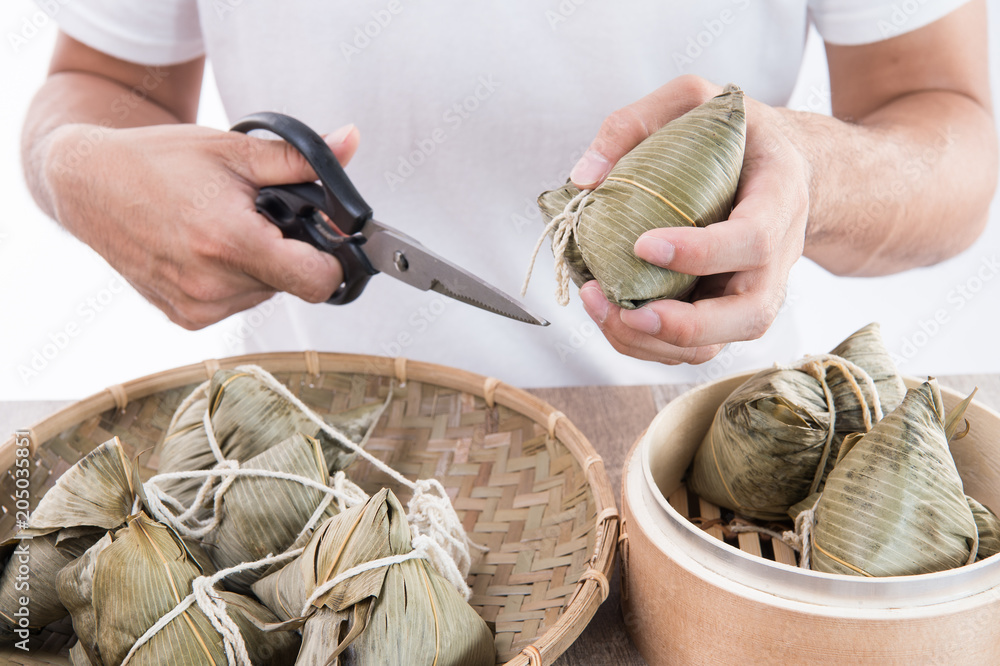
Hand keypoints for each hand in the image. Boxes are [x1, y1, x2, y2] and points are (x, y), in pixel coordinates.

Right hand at [43, 122, 359, 328]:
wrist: (90, 184)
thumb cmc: (157, 162)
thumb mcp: (234, 150)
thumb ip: (300, 159)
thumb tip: (350, 143)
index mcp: (229, 242)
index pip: (317, 280)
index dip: (332, 258)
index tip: (326, 237)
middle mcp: (212, 284)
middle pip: (292, 283)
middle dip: (288, 251)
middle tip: (259, 218)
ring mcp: (197, 306)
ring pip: (266, 294)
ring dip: (261, 265)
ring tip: (225, 228)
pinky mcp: (184, 317)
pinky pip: (237, 302)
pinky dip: (235, 278)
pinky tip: (207, 249)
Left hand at [571, 75, 809, 364]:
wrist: (785, 168)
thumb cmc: (738, 136)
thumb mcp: (694, 99)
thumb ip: (637, 122)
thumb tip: (585, 176)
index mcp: (779, 199)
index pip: (753, 240)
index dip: (701, 253)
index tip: (643, 245)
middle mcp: (776, 259)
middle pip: (749, 316)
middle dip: (684, 326)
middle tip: (628, 312)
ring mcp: (752, 293)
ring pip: (715, 345)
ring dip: (653, 342)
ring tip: (601, 307)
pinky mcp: (724, 313)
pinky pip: (690, 347)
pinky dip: (645, 342)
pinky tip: (608, 313)